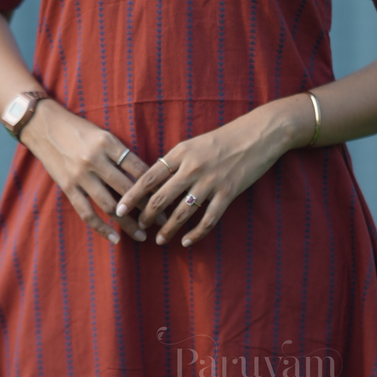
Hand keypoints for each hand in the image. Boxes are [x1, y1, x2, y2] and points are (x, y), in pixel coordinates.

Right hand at [21, 101, 168, 245]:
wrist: (43, 126)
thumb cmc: (78, 129)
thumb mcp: (103, 134)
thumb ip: (120, 154)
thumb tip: (146, 176)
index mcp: (108, 143)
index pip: (138, 168)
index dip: (155, 186)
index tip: (168, 198)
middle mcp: (95, 160)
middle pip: (128, 189)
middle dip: (148, 207)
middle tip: (162, 221)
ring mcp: (80, 176)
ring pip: (110, 205)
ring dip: (127, 223)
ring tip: (142, 235)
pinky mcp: (67, 187)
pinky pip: (86, 212)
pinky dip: (101, 227)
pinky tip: (114, 238)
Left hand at [114, 106, 296, 249]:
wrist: (258, 134)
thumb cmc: (224, 138)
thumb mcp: (194, 143)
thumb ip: (175, 161)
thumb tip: (154, 179)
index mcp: (180, 153)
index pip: (148, 177)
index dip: (131, 196)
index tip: (118, 209)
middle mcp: (192, 167)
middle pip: (161, 198)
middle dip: (146, 216)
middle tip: (138, 227)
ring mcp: (210, 181)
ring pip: (182, 213)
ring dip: (167, 229)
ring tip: (159, 240)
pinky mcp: (228, 193)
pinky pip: (208, 219)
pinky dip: (196, 234)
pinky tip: (187, 242)